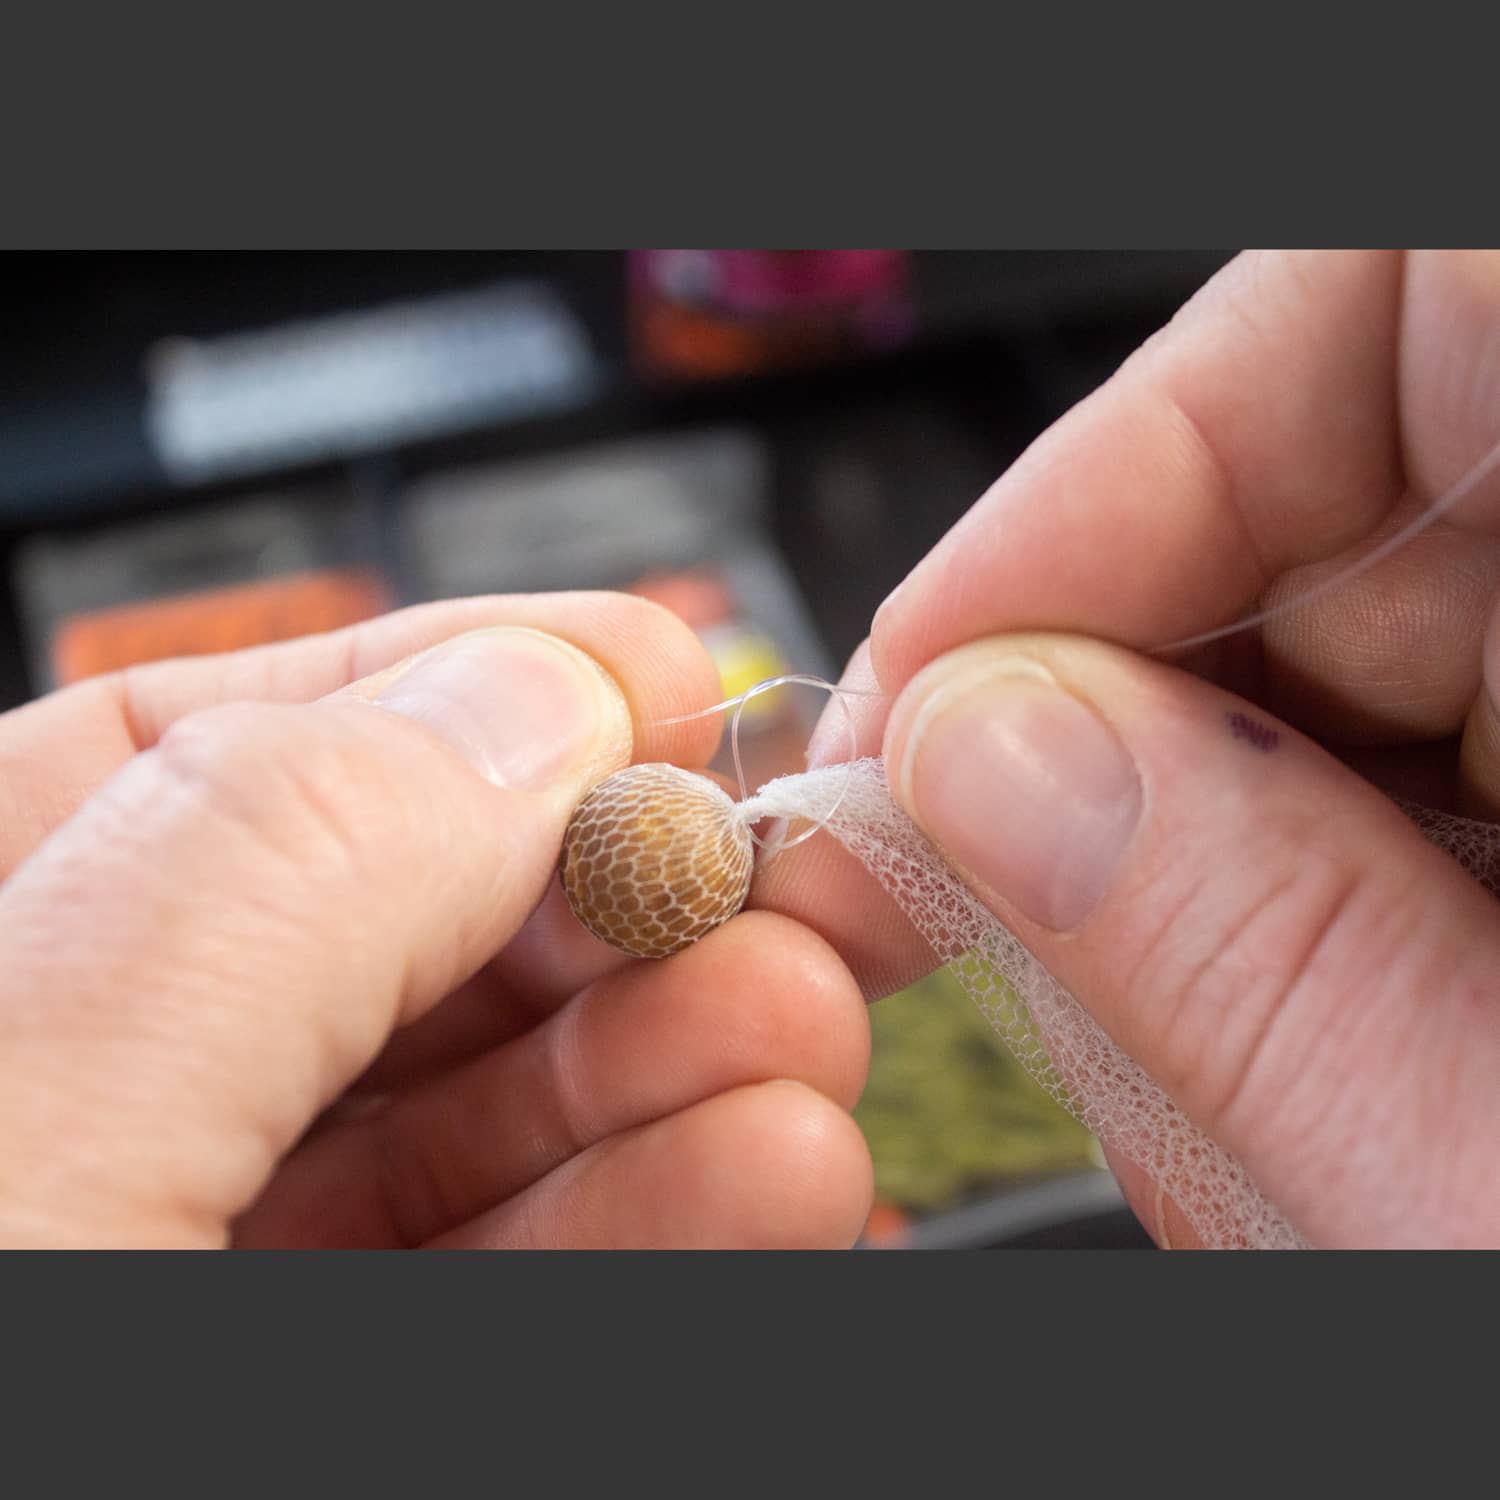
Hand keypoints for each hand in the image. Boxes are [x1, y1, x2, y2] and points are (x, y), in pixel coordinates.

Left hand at [0, 594, 871, 1247]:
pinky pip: (530, 1267)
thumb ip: (272, 873)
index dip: (440, 689)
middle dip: (613, 896)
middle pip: (393, 938)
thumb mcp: (31, 1121)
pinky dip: (670, 1211)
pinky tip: (776, 1164)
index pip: (195, 759)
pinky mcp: (371, 1378)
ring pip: (486, 1112)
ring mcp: (227, 1249)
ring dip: (681, 1054)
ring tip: (804, 1024)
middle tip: (772, 875)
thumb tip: (533, 695)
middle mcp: (96, 1106)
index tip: (647, 673)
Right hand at [820, 250, 1499, 1247]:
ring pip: (1310, 651)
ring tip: (1128, 1026)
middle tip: (955, 880)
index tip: (954, 662)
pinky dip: (1256, 895)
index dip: (1142, 444)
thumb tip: (973, 758)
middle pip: (1312, 497)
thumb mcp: (1495, 1195)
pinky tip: (1239, 1029)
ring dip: (1162, 835)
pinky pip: (1367, 766)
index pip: (1398, 299)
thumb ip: (1240, 954)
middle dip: (1090, 690)